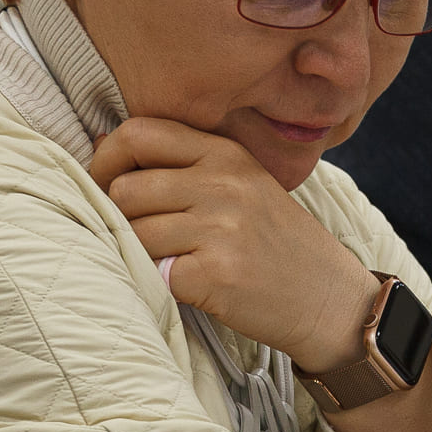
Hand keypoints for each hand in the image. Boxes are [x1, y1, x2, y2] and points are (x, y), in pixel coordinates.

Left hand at [91, 118, 381, 371]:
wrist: (329, 299)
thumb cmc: (276, 245)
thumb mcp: (243, 185)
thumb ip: (184, 166)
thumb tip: (103, 149)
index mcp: (226, 153)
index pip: (139, 132)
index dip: (107, 159)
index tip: (106, 184)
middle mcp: (223, 183)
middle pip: (126, 188)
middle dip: (119, 216)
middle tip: (139, 235)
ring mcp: (221, 227)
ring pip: (133, 232)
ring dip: (139, 253)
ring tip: (168, 262)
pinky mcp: (216, 272)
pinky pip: (153, 271)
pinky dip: (160, 283)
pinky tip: (188, 285)